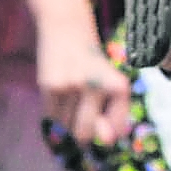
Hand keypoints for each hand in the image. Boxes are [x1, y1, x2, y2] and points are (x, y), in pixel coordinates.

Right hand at [33, 6, 133, 148]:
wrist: (66, 29)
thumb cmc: (92, 64)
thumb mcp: (109, 86)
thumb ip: (111, 116)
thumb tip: (107, 141)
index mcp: (120, 87)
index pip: (114, 131)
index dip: (107, 133)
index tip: (103, 128)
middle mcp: (98, 87)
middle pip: (85, 133)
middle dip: (82, 134)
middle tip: (80, 118)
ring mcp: (72, 86)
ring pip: (66, 126)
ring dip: (66, 120)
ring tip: (69, 97)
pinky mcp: (50, 85)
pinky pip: (51, 116)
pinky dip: (54, 112)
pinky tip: (58, 95)